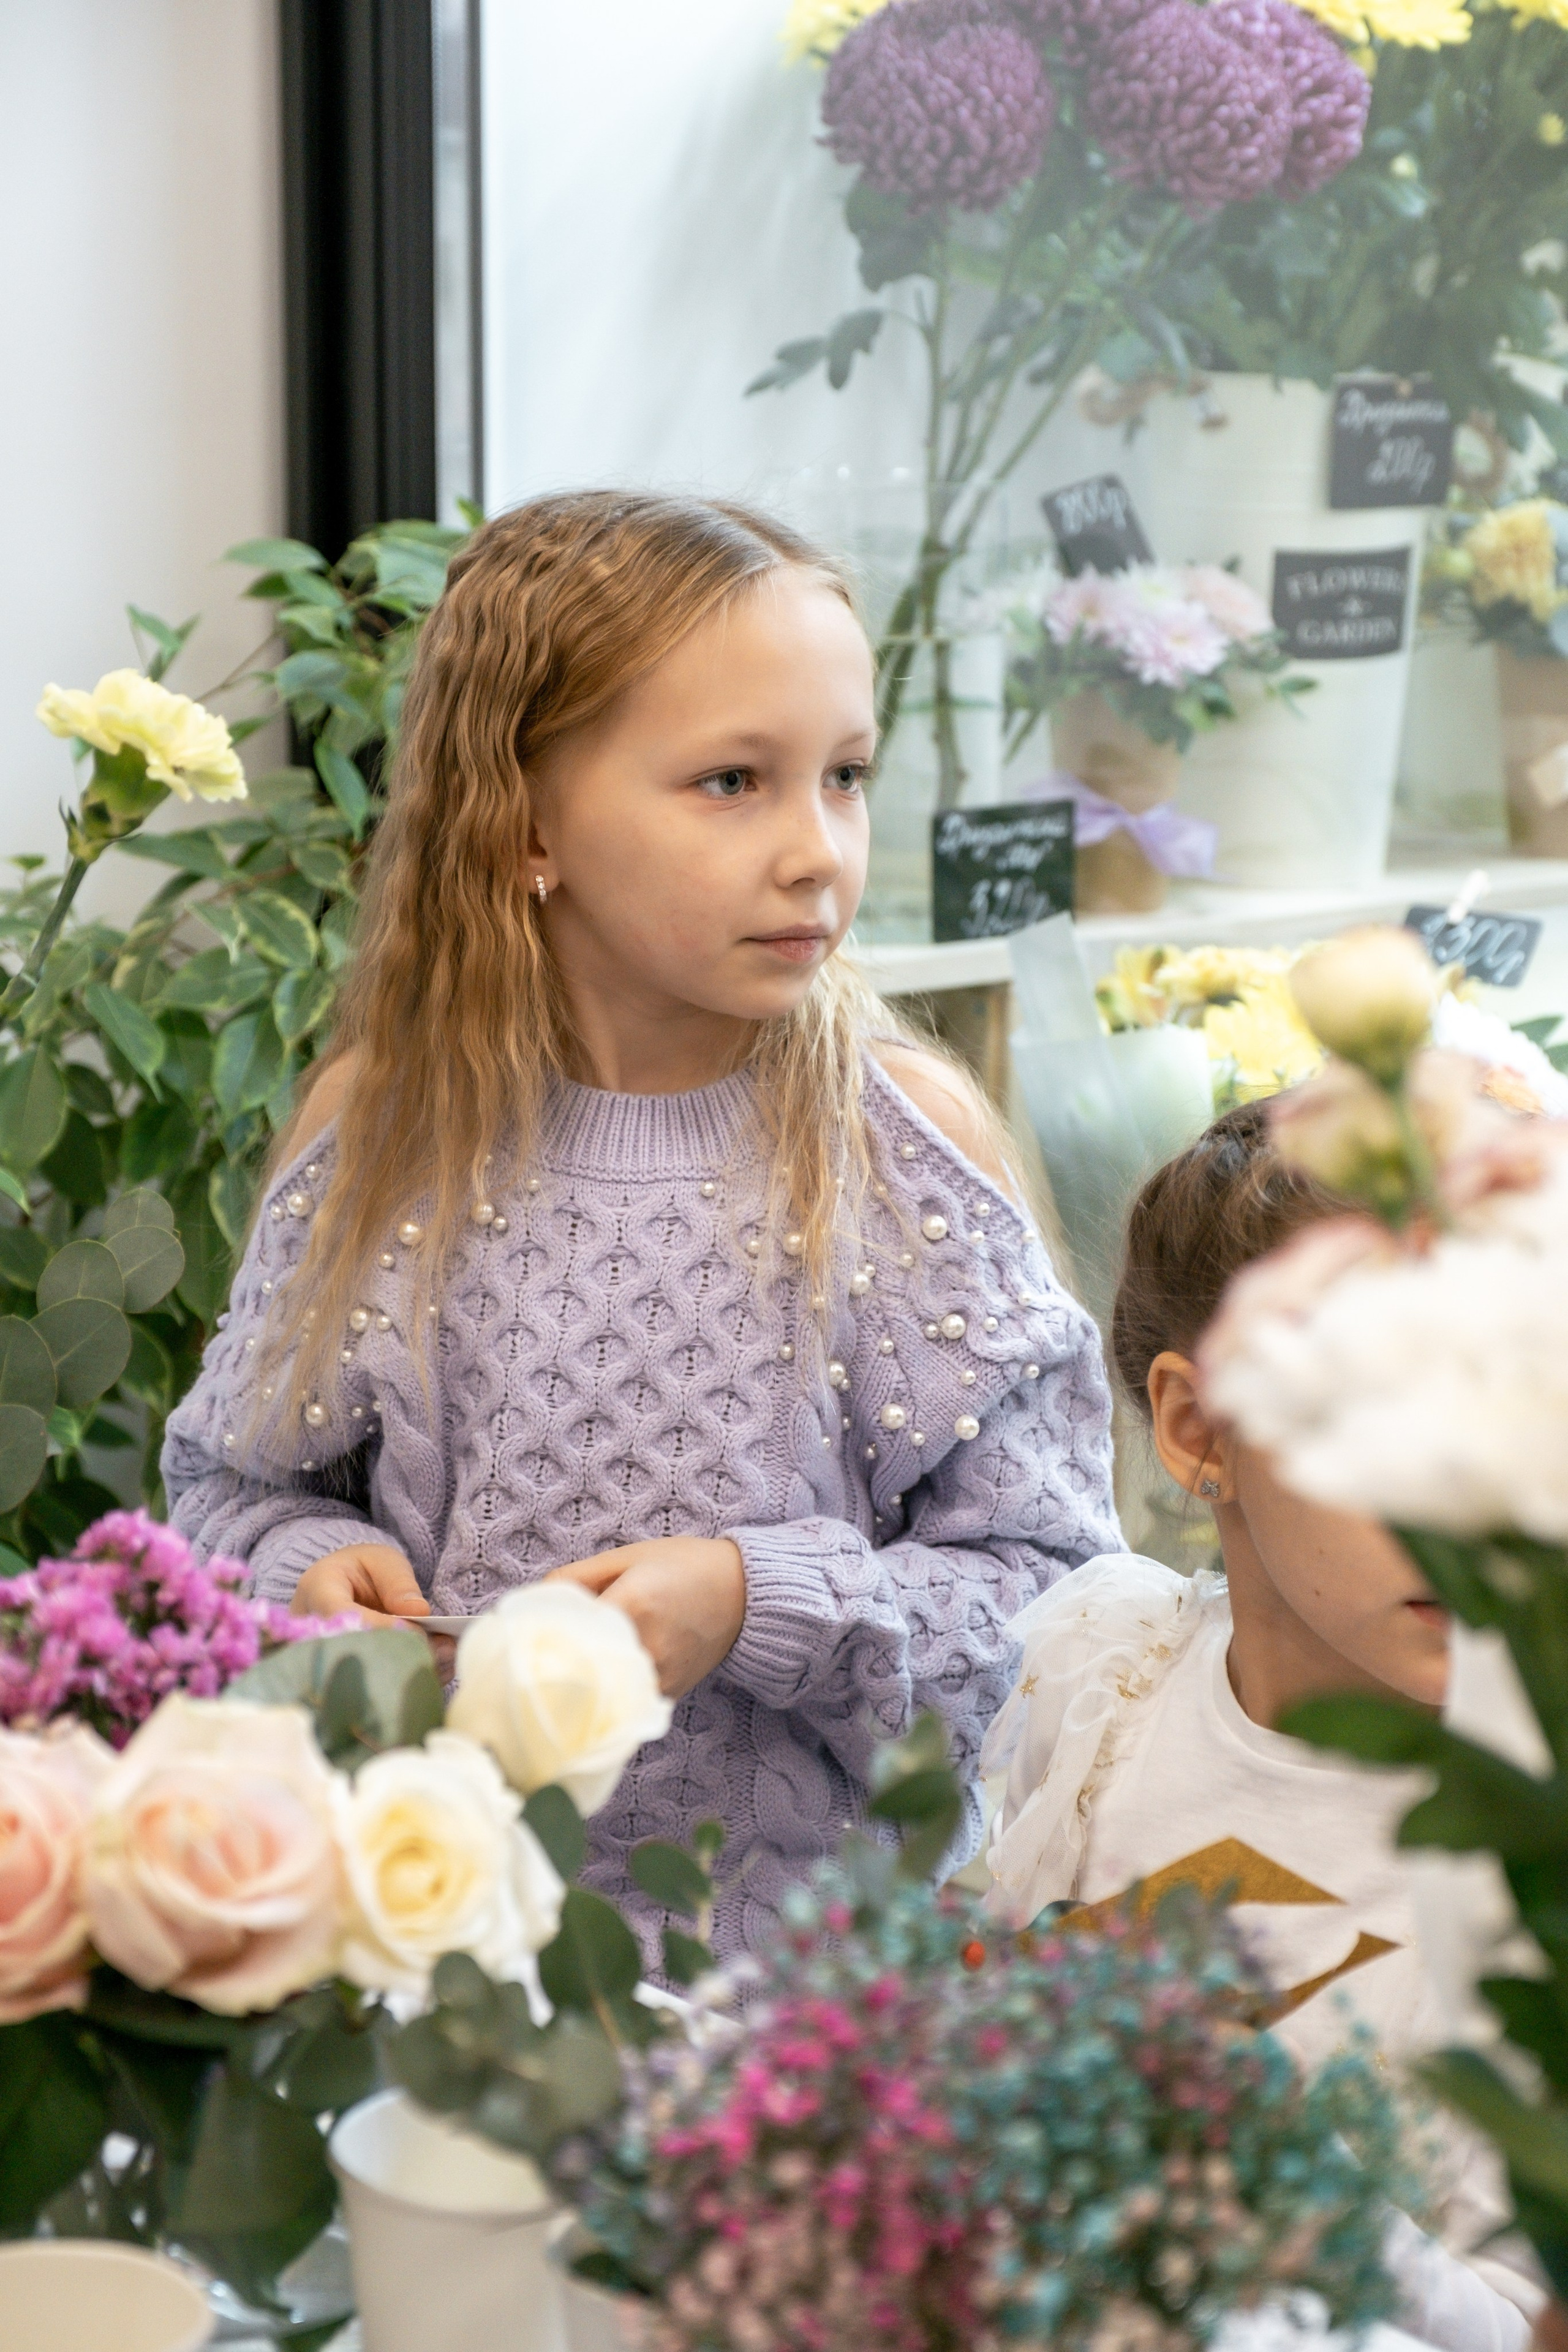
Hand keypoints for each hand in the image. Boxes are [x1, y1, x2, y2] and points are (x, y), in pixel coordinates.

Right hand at [291, 1543, 454, 1675]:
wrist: (342, 1587)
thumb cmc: (361, 1571)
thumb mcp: (381, 1560)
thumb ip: (398, 1581)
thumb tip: (418, 1613)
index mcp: (317, 1590)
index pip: (341, 1615)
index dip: (379, 1628)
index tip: (416, 1632)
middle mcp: (309, 1630)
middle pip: (351, 1652)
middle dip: (399, 1654)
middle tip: (443, 1652)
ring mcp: (321, 1657)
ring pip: (360, 1674)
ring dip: (407, 1670)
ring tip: (448, 1659)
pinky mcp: (338, 1675)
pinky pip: (370, 1685)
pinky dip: (407, 1679)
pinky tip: (439, 1671)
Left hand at [548, 1538, 746, 1699]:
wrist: (745, 1593)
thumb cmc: (685, 1566)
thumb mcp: (627, 1556)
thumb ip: (575, 1577)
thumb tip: (534, 1604)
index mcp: (632, 1606)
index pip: (565, 1633)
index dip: (541, 1634)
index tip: (525, 1634)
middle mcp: (646, 1648)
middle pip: (578, 1667)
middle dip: (557, 1659)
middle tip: (539, 1651)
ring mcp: (659, 1677)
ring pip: (599, 1689)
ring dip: (581, 1677)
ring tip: (571, 1660)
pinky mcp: (668, 1694)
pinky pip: (623, 1698)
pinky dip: (608, 1687)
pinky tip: (603, 1671)